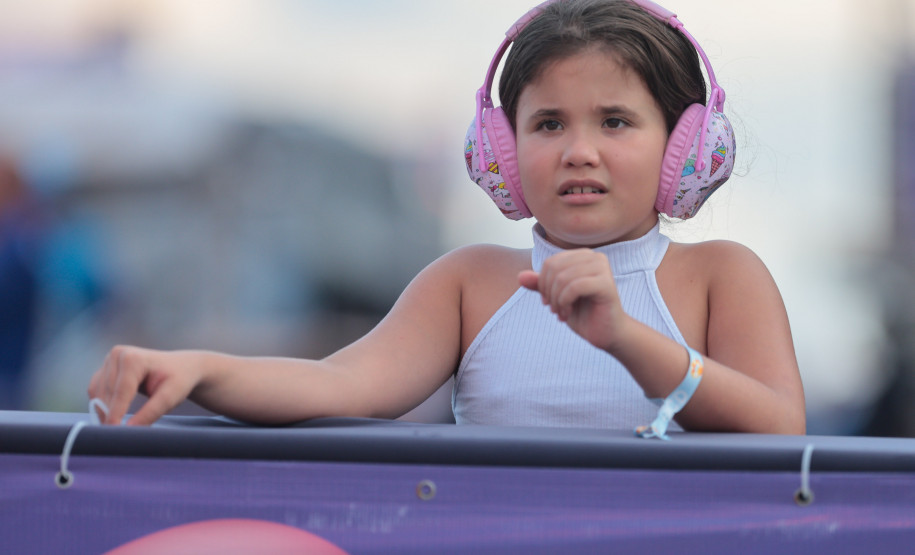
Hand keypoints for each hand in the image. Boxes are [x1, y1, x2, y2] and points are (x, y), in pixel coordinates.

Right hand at [87, 346, 201, 425]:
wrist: (182, 367)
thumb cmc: (179, 380)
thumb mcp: (170, 398)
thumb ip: (150, 413)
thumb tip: (128, 429)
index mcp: (134, 358)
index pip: (120, 392)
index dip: (115, 414)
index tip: (112, 433)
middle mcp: (118, 354)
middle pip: (107, 394)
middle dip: (109, 415)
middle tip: (114, 437)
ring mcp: (109, 360)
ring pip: (98, 393)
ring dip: (104, 411)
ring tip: (115, 428)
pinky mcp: (105, 368)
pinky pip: (96, 391)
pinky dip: (102, 404)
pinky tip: (114, 414)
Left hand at [518, 249, 627, 351]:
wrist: (606, 333)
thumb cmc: (583, 313)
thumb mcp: (556, 297)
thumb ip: (540, 285)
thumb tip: (520, 276)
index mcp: (582, 256)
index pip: (549, 263)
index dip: (542, 284)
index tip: (548, 302)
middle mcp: (594, 257)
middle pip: (554, 269)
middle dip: (548, 292)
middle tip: (554, 310)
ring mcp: (602, 268)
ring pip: (563, 278)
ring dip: (557, 300)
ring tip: (561, 313)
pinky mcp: (607, 283)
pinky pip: (574, 287)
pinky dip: (565, 303)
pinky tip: (568, 314)